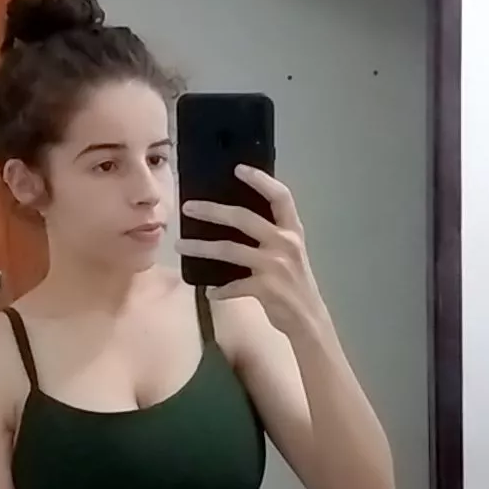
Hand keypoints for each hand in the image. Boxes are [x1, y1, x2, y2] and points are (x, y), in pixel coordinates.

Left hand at [178, 165, 326, 336]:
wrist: (309, 319)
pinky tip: (210, 292)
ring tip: (180, 245)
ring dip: (201, 248)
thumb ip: (270, 236)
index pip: (280, 196)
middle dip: (212, 211)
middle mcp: (286, 243)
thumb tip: (234, 219)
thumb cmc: (295, 283)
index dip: (260, 180)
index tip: (238, 169)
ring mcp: (275, 266)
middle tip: (188, 207)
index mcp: (293, 231)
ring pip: (229, 250)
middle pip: (243, 218)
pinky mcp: (266, 289)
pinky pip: (233, 286)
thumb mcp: (289, 253)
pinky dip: (219, 290)